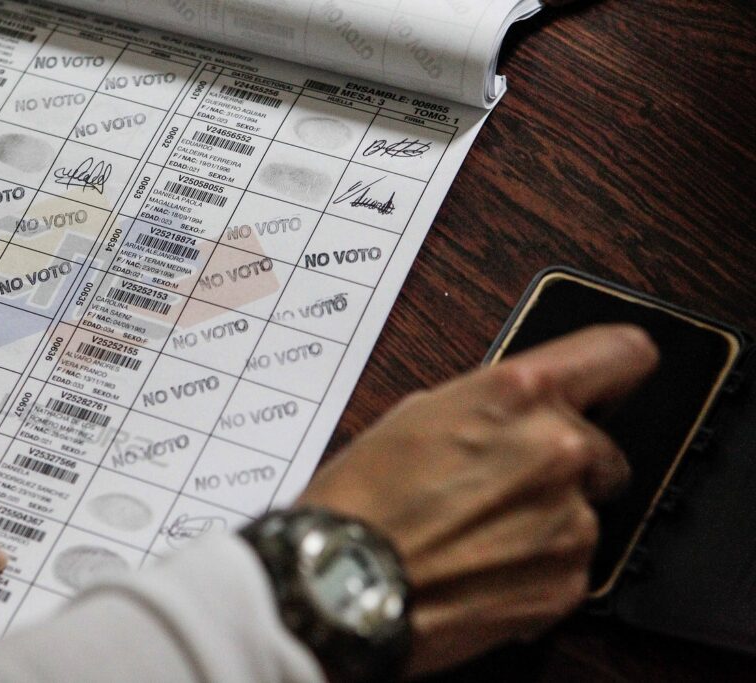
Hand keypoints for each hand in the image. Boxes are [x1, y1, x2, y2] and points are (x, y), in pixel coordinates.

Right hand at [297, 325, 658, 674]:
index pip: (623, 353)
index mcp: (520, 394)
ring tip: (477, 532)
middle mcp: (559, 448)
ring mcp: (570, 519)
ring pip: (582, 508)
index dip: (615, 368)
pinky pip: (569, 562)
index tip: (609, 382)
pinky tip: (482, 565)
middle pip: (602, 445)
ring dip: (544, 518)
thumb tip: (519, 413)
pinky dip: (536, 565)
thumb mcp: (419, 414)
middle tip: (501, 483)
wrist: (340, 585)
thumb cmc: (362, 498)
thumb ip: (491, 405)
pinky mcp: (568, 582)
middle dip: (560, 462)